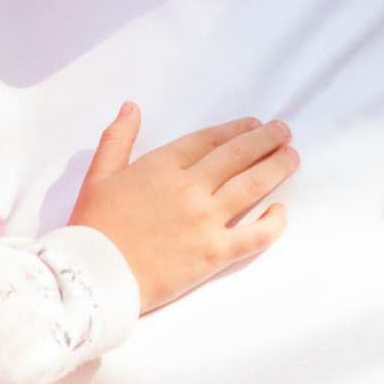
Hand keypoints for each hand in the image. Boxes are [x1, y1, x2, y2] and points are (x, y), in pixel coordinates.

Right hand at [72, 108, 295, 312]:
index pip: (208, 140)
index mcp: (162, 166)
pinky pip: (254, 235)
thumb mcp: (98, 176)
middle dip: (264, 140)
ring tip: (291, 156)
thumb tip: (132, 108)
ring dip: (276, 167)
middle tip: (283, 131)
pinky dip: (273, 223)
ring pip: (252, 186)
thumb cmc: (93, 228)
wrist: (95, 274)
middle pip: (237, 156)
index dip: (235, 129)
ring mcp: (205, 220)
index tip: (253, 124)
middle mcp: (189, 187)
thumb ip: (117, 139)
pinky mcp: (214, 253)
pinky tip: (281, 212)